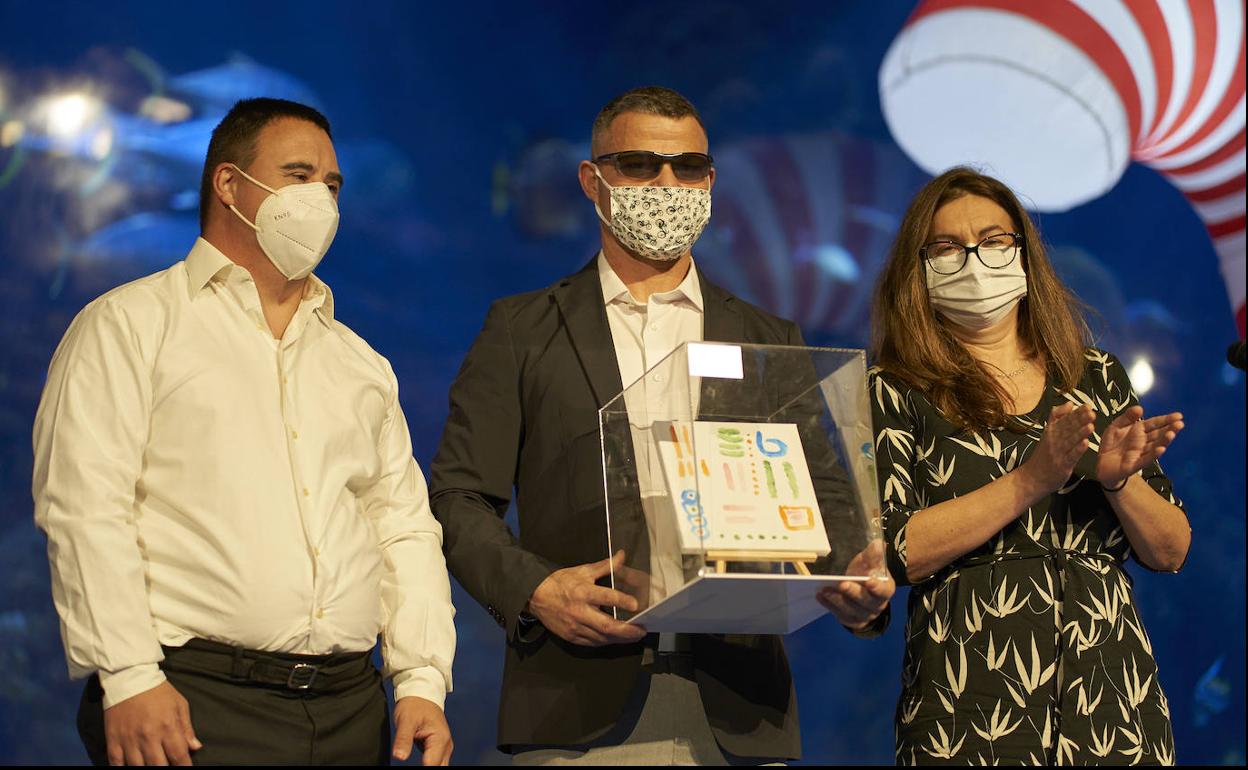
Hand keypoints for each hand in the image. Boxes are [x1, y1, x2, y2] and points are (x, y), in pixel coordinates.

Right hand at [103, 681, 200, 765]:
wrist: (129, 677)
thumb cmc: (158, 691)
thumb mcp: (179, 704)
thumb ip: (187, 728)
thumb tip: (195, 747)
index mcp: (168, 727)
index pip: (179, 756)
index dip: (184, 767)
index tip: (186, 769)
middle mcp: (149, 737)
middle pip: (158, 766)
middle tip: (168, 767)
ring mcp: (129, 740)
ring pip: (138, 767)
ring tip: (151, 766)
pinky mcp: (113, 740)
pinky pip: (116, 763)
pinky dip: (123, 768)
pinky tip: (130, 767)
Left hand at [391, 696, 451, 765]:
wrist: (422, 693)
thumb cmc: (415, 704)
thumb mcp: (406, 720)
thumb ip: (403, 739)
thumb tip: (399, 757)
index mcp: (440, 739)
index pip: (432, 766)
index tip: (405, 760)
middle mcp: (445, 745)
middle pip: (440, 768)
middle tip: (409, 761)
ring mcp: (443, 747)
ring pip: (440, 767)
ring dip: (429, 768)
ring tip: (415, 762)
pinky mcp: (438, 748)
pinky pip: (436, 763)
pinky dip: (429, 766)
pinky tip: (420, 765)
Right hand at [527, 551, 648, 645]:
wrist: (536, 596)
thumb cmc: (560, 583)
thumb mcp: (582, 571)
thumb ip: (605, 566)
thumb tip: (621, 555)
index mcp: (583, 592)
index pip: (606, 597)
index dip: (622, 601)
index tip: (636, 604)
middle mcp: (580, 611)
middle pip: (606, 625)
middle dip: (627, 630)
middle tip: (641, 630)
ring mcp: (575, 627)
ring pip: (602, 638)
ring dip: (620, 638)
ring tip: (634, 636)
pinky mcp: (572, 637)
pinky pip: (593, 643)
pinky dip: (606, 642)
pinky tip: (616, 639)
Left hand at [817, 540, 894, 629]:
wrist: (861, 588)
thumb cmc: (866, 572)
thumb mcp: (870, 561)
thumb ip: (873, 554)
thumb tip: (878, 544)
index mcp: (885, 590)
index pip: (884, 591)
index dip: (877, 587)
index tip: (869, 581)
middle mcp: (877, 605)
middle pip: (866, 602)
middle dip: (853, 593)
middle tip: (841, 584)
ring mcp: (865, 615)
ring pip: (851, 611)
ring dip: (837, 600)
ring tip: (824, 590)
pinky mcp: (852, 620)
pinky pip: (841, 615)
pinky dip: (829, 606)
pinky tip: (820, 596)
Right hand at [1018, 403, 1095, 493]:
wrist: (1032, 477)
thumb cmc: (1043, 455)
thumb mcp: (1048, 432)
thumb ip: (1058, 417)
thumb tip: (1070, 403)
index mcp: (1051, 431)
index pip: (1064, 419)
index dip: (1076, 413)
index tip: (1087, 406)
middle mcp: (1054, 440)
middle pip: (1068, 428)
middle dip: (1079, 420)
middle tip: (1091, 413)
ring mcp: (1058, 453)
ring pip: (1070, 441)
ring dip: (1080, 433)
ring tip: (1090, 426)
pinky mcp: (1062, 465)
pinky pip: (1071, 456)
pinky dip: (1078, 450)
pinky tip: (1085, 444)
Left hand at [1096, 406, 1182, 486]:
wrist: (1102, 464)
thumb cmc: (1112, 444)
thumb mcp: (1115, 426)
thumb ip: (1127, 417)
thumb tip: (1140, 408)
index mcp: (1139, 431)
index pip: (1155, 423)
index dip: (1166, 419)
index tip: (1179, 415)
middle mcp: (1143, 441)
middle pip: (1158, 434)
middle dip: (1169, 429)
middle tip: (1180, 424)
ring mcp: (1140, 453)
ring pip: (1155, 446)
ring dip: (1163, 441)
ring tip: (1172, 434)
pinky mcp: (1134, 464)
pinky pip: (1145, 459)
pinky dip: (1153, 454)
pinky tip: (1161, 449)